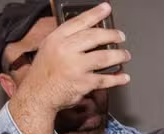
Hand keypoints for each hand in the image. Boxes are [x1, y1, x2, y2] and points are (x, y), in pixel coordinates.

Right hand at [13, 3, 130, 113]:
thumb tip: (87, 32)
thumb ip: (66, 39)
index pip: (79, 22)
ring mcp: (75, 67)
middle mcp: (66, 50)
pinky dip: (117, 79)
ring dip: (119, 55)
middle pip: (95, 37)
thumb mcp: (49, 48)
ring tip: (125, 55)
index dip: (95, 14)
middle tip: (120, 36)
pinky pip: (106, 79)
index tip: (106, 8)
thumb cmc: (44, 72)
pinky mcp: (83, 83)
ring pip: (104, 57)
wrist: (38, 94)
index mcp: (57, 39)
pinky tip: (124, 77)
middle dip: (112, 35)